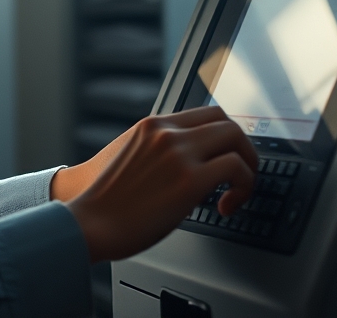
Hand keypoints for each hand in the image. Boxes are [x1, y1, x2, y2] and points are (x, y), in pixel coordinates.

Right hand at [61, 107, 256, 262]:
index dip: (224, 134)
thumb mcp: (133, 160)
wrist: (89, 223)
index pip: (204, 113)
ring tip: (238, 191)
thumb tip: (194, 167)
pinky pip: (235, 170)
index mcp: (153, 126)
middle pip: (225, 121)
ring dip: (247, 166)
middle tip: (241, 173)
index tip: (230, 154)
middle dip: (242, 148)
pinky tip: (226, 206)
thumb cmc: (107, 203)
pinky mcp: (190, 180)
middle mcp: (167, 133)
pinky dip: (243, 187)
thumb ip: (161, 154)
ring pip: (235, 139)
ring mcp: (179, 153)